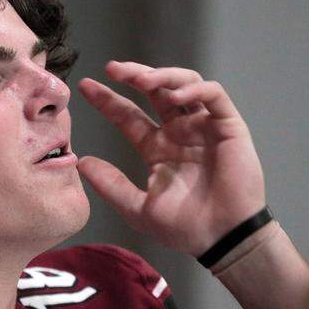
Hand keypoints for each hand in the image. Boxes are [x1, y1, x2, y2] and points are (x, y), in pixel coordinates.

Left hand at [77, 62, 265, 255]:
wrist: (222, 239)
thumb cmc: (184, 228)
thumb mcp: (137, 208)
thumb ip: (110, 184)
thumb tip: (80, 162)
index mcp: (158, 148)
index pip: (128, 116)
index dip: (108, 100)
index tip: (85, 87)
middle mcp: (179, 132)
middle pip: (154, 91)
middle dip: (134, 75)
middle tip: (112, 68)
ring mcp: (204, 127)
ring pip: (184, 85)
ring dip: (162, 76)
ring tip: (141, 80)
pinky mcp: (228, 126)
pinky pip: (214, 95)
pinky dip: (194, 89)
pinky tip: (174, 95)